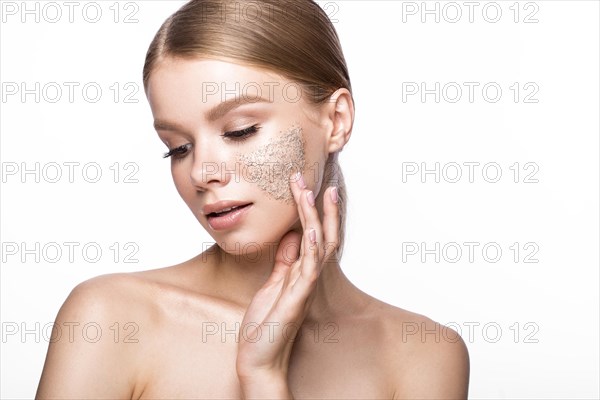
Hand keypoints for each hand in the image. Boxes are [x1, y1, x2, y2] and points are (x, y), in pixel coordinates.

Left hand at [236, 172, 339, 396]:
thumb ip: (284, 260)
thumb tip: (290, 234)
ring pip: (317, 245)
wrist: (259, 358)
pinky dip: (311, 248)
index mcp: (300, 272)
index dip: (312, 210)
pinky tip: (311, 230)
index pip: (312, 234)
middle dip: (318, 207)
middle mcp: (307, 276)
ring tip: (314, 192)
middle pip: (321, 234)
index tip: (306, 185)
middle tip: (312, 179)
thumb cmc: (265, 324)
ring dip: (316, 218)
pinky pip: (308, 269)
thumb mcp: (273, 284)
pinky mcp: (296, 299)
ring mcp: (304, 287)